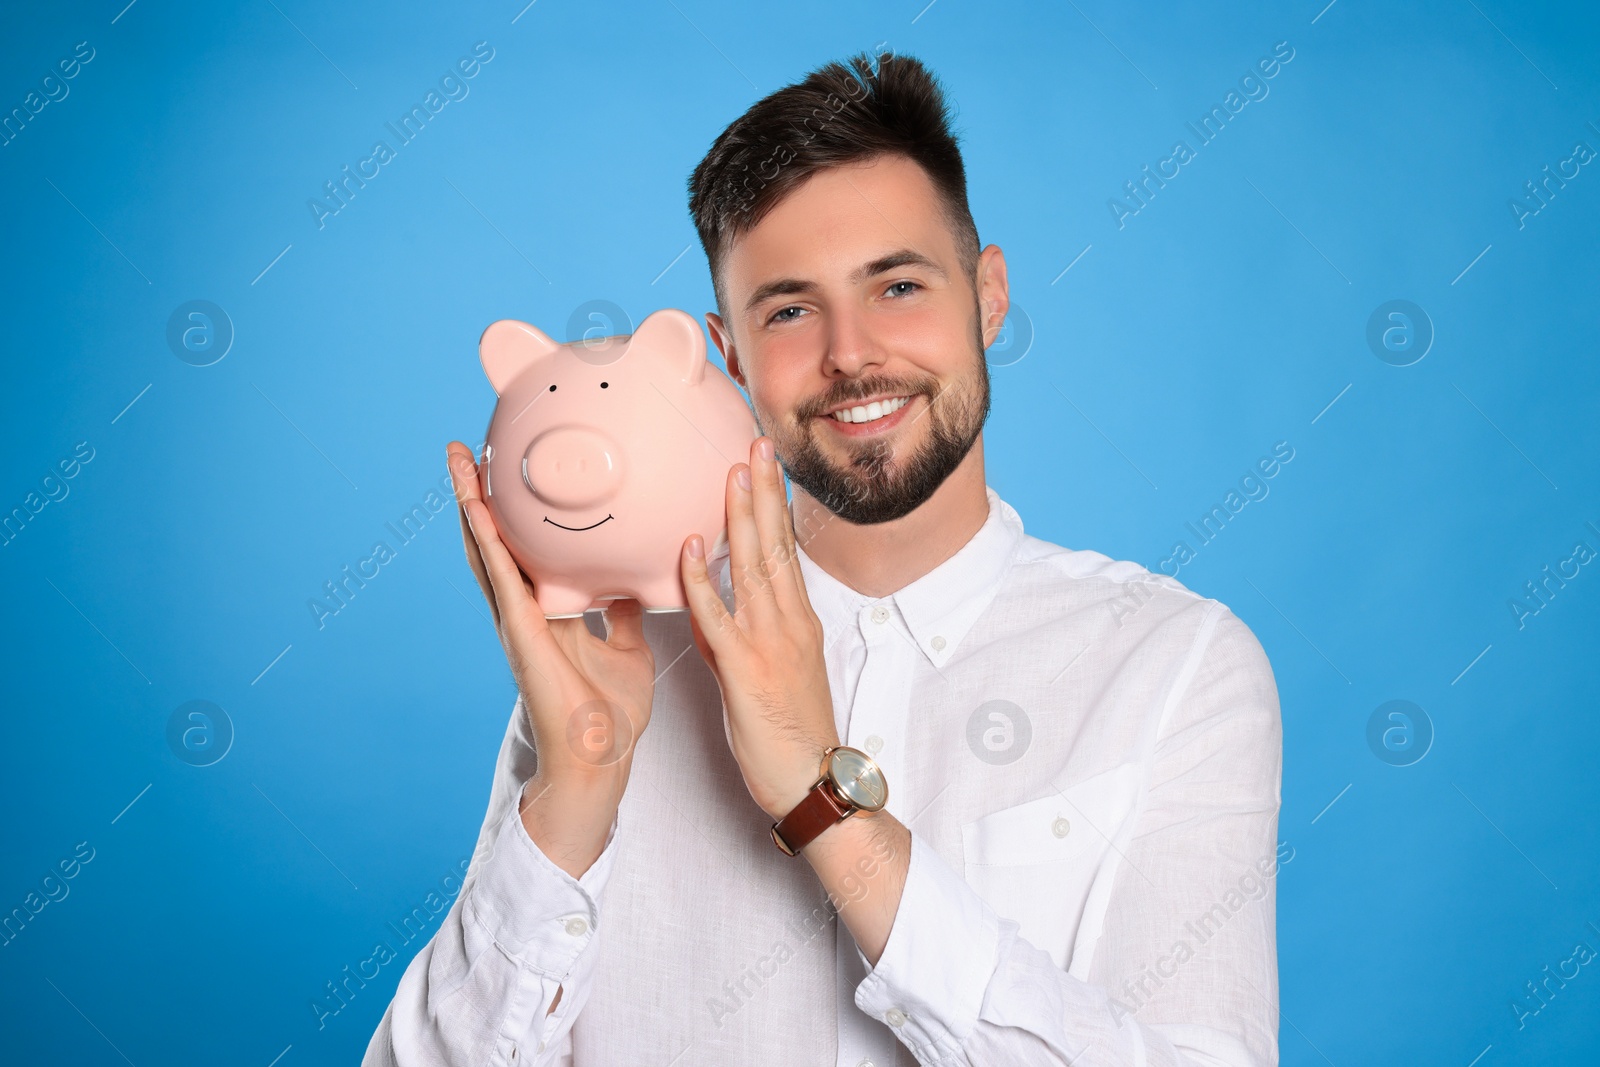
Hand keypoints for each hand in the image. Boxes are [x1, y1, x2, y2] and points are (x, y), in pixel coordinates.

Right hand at [447, 441, 656, 874]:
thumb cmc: (610, 712)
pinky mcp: (521, 634)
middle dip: (478, 494)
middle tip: (466, 447)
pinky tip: (476, 510)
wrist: (602, 756)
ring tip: (458, 459)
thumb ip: (622, 613)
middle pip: (493, 540)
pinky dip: (487, 542)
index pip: (522, 549)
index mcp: (547, 610)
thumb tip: (635, 582)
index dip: (510, 511)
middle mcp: (524, 610)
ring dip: (470, 504)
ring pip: (486, 550)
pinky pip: (502, 578)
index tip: (504, 469)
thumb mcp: (626, 646)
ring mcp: (517, 621)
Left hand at [679, 435, 840, 820]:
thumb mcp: (771, 672)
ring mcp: (770, 642)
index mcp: (798, 620)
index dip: (774, 505)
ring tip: (732, 472)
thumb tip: (712, 603)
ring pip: (754, 566)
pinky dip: (702, 580)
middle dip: (763, 491)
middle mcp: (789, 622)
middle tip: (755, 443)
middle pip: (775, 544)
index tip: (764, 466)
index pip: (785, 550)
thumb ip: (738, 633)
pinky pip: (720, 616)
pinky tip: (689, 548)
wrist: (813, 781)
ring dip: (741, 516)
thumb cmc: (792, 733)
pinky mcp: (746, 669)